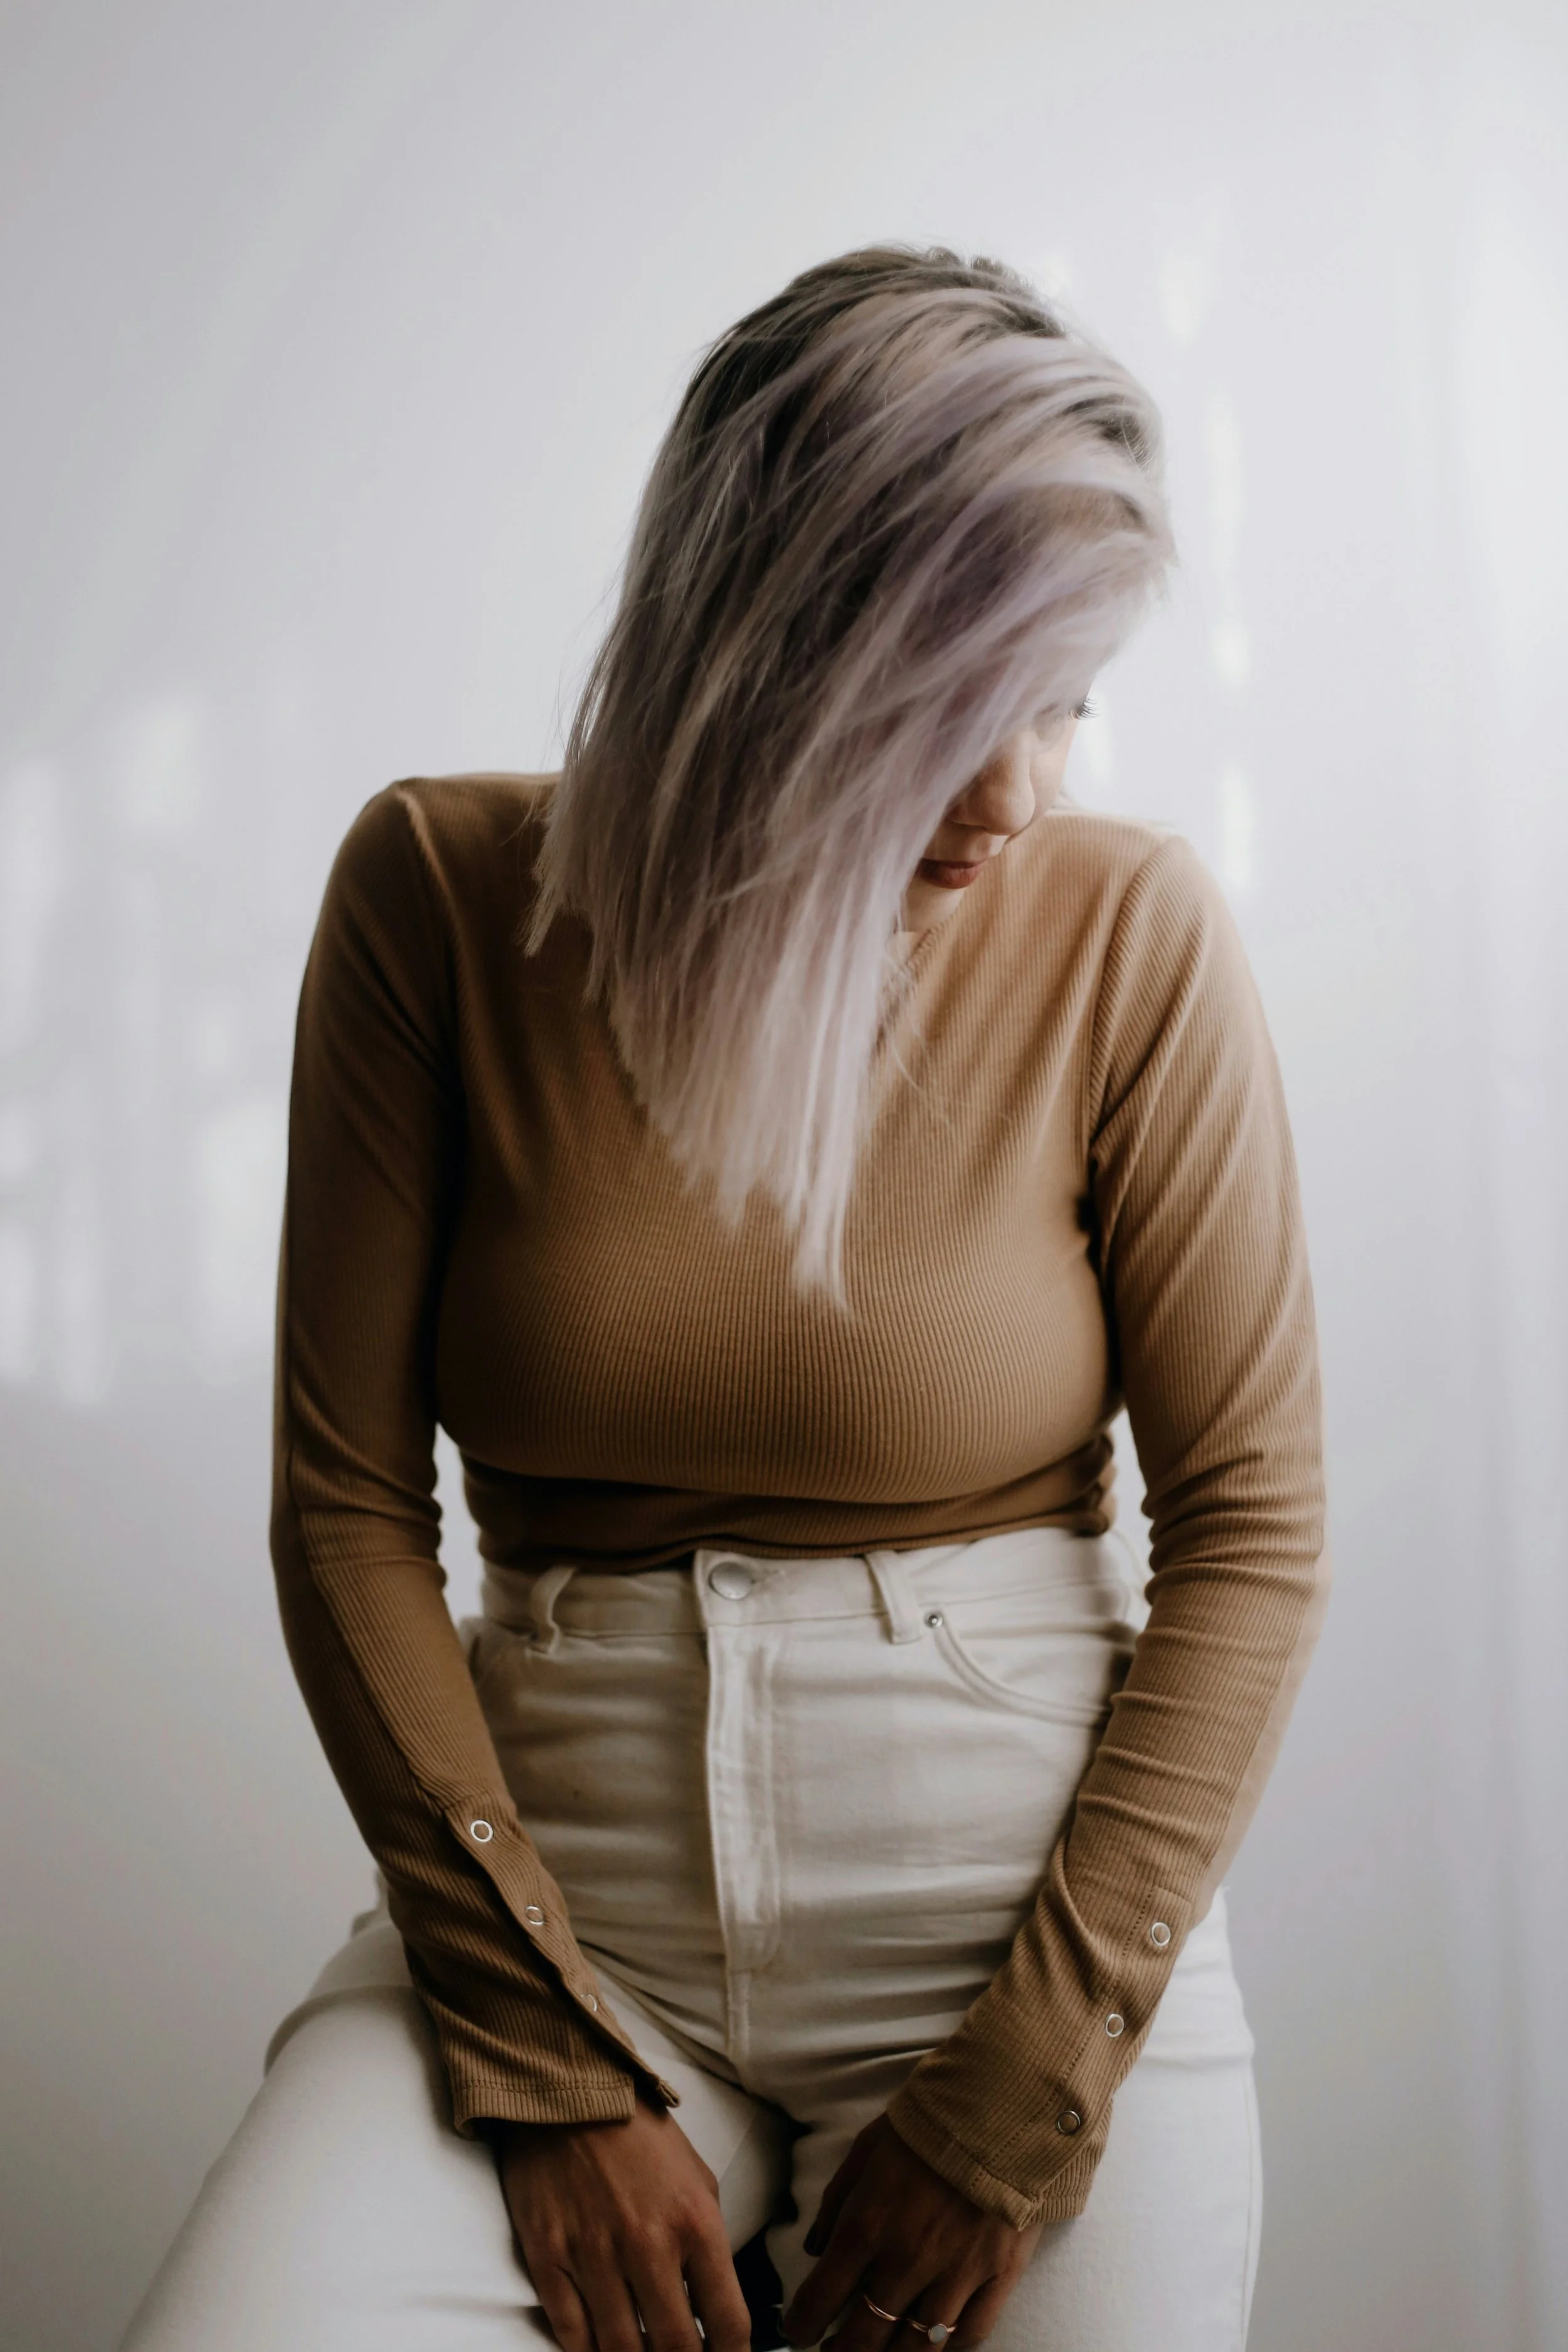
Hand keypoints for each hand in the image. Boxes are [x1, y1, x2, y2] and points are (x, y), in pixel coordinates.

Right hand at [498, 2097, 751, 2351]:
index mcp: (695, 2224)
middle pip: (676, 2349)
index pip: (729, 2322)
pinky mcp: (548, 2256)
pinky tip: (601, 2348)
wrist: (572, 2090)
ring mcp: (594, 2254)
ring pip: (620, 2351)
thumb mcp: (697, 2180)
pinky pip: (571, 2333)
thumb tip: (714, 2308)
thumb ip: (709, 2243)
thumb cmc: (640, 2136)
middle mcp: (647, 2245)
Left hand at [783, 2116, 1039, 2350]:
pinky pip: (970, 2332)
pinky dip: (949, 2342)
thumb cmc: (927, 2124)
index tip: (798, 2332)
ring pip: (917, 2344)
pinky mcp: (999, 2275)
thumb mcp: (866, 2149)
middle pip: (866, 2335)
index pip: (822, 2297)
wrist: (1000, 2105)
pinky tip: (935, 2338)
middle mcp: (908, 2259)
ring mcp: (956, 2273)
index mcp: (868, 2225)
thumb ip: (836, 2201)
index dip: (803, 2324)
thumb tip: (814, 2248)